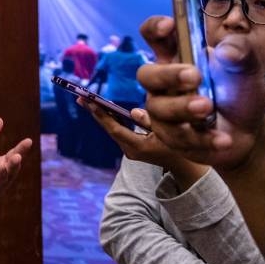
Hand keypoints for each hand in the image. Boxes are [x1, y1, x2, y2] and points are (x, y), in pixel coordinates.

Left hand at [0, 117, 32, 210]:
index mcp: (2, 164)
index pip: (13, 156)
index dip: (21, 150)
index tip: (28, 141)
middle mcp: (1, 177)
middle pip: (11, 171)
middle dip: (14, 165)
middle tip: (17, 156)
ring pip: (1, 183)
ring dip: (2, 175)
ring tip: (1, 165)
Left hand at [79, 100, 208, 189]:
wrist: (183, 165)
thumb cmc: (179, 145)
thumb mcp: (167, 130)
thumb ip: (150, 120)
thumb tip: (133, 111)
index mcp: (139, 147)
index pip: (115, 129)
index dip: (102, 115)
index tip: (89, 102)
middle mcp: (131, 151)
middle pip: (109, 129)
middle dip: (95, 113)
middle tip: (81, 98)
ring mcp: (130, 151)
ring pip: (112, 130)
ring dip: (101, 115)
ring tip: (86, 100)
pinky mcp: (131, 149)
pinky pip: (118, 132)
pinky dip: (111, 120)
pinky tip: (103, 109)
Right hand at [137, 17, 264, 169]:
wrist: (248, 131)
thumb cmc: (238, 92)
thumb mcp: (247, 68)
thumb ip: (241, 51)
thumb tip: (226, 52)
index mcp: (178, 56)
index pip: (154, 36)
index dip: (154, 28)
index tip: (169, 26)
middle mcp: (163, 81)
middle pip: (146, 74)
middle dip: (168, 75)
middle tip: (195, 77)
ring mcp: (163, 110)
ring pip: (159, 109)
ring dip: (183, 108)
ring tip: (209, 109)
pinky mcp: (170, 136)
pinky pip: (177, 137)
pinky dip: (203, 138)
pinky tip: (223, 139)